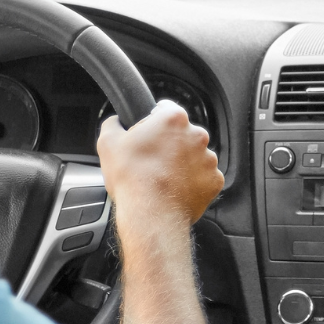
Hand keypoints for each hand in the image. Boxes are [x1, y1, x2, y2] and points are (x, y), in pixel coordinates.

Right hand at [98, 101, 223, 227]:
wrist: (151, 215)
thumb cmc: (132, 179)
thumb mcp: (108, 143)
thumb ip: (113, 124)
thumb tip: (116, 122)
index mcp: (173, 119)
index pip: (165, 109)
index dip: (152, 120)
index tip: (147, 133)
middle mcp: (196, 135)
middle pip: (182, 133)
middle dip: (169, 143)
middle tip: (151, 160)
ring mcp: (208, 158)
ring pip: (194, 155)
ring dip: (182, 163)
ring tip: (163, 178)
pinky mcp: (214, 180)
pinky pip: (203, 177)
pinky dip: (192, 181)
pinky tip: (175, 189)